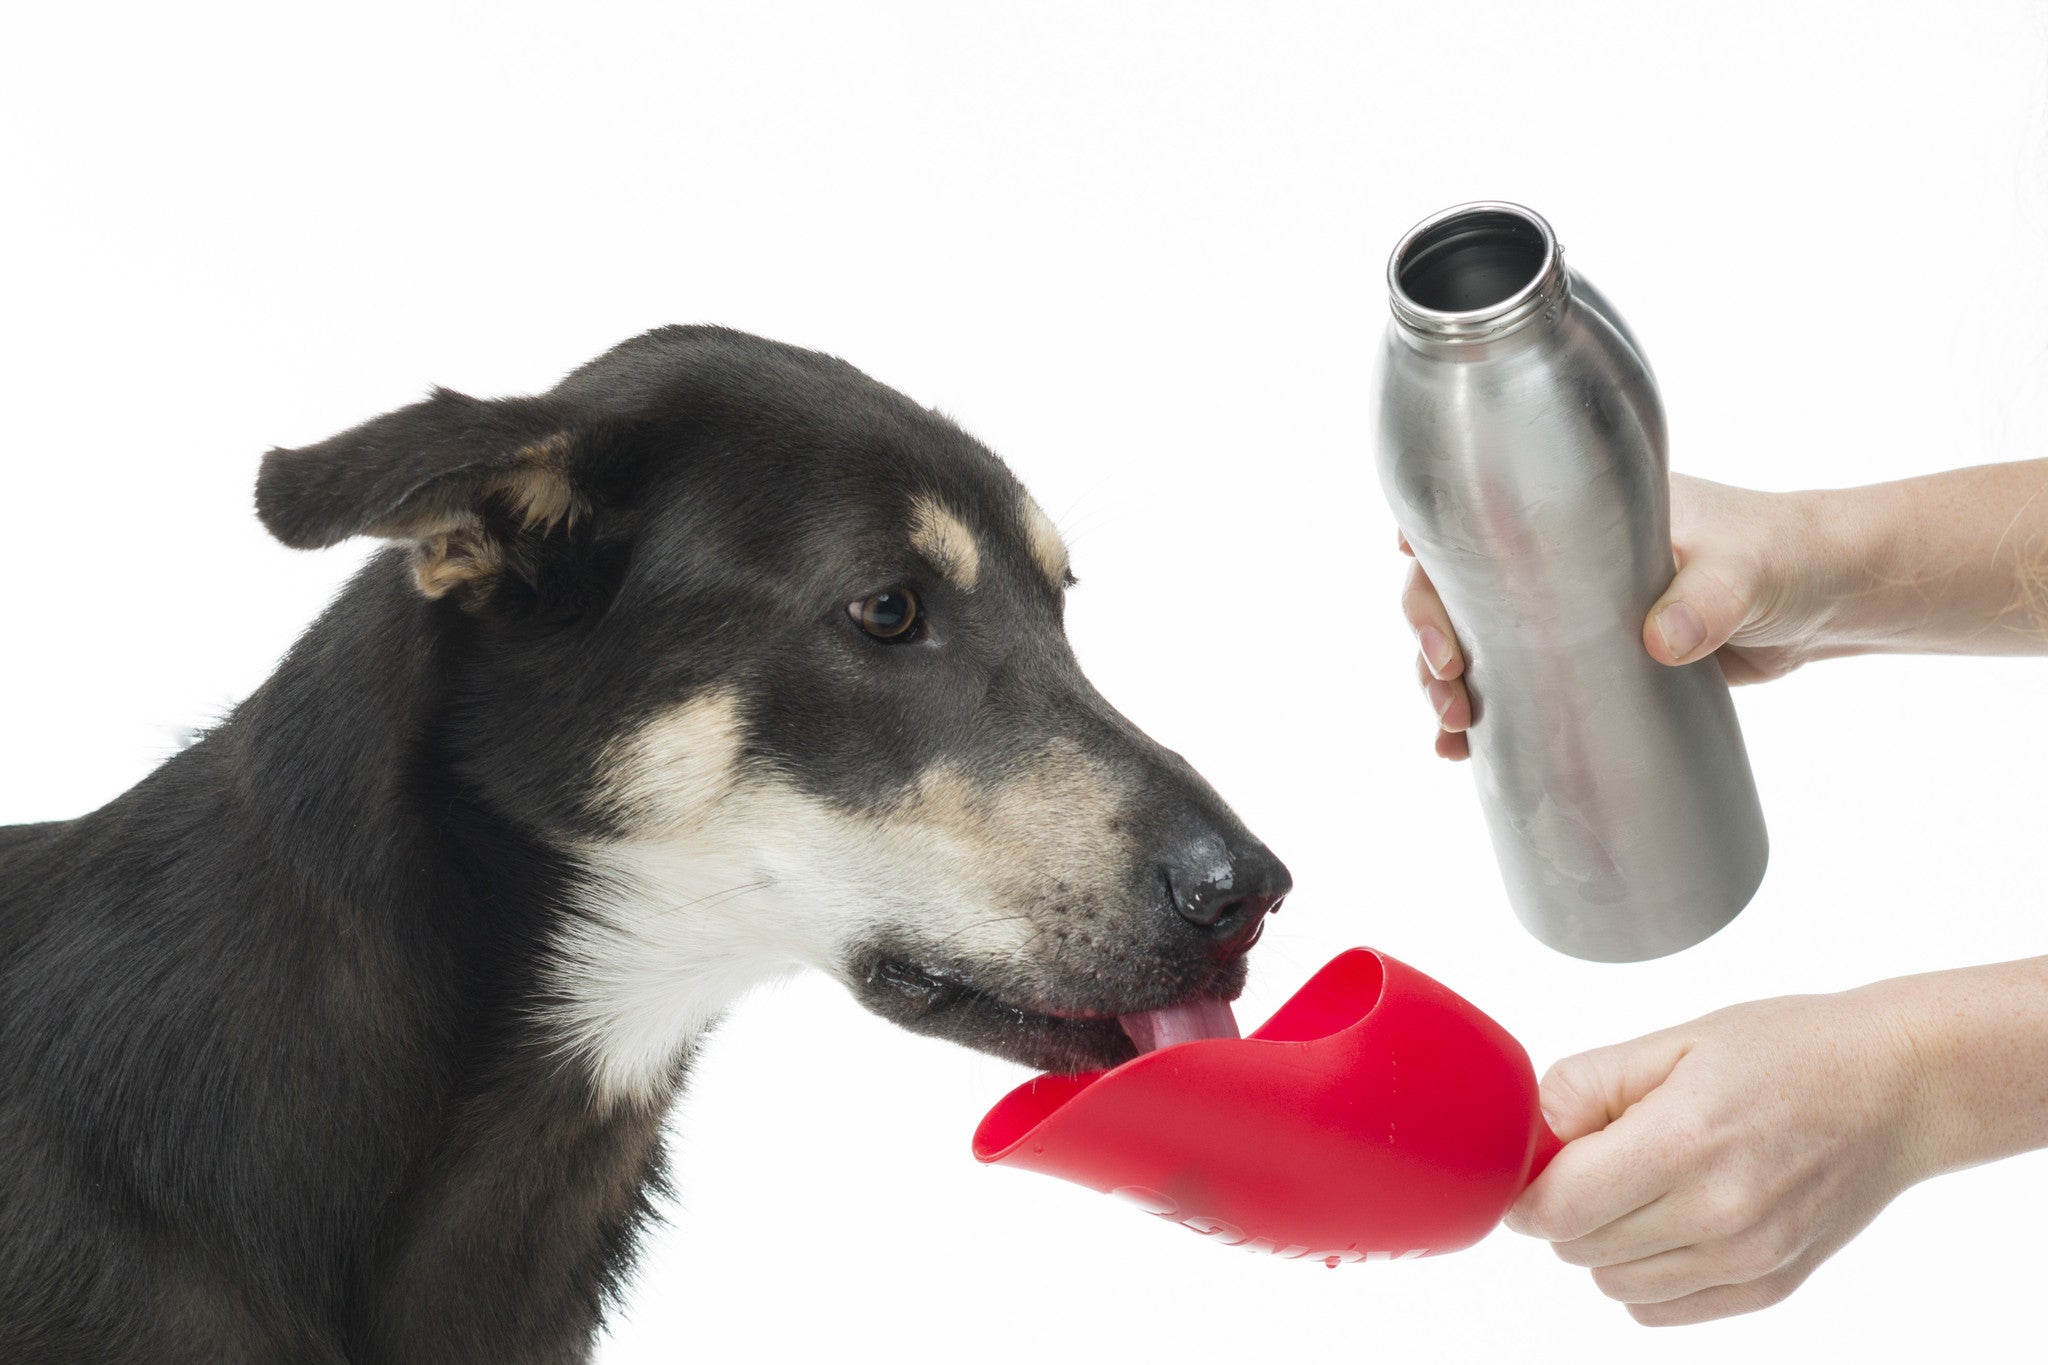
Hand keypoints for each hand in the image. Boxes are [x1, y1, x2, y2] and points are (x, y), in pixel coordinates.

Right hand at [1400, 475, 1834, 759]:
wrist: (1828, 600)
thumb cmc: (1786, 555)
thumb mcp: (1748, 570)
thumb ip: (1707, 599)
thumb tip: (1661, 641)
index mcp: (1580, 511)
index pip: (1482, 509)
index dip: (1432, 535)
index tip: (1411, 566)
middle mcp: (1559, 559)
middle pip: (1460, 587)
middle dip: (1431, 632)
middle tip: (1447, 680)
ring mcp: (1568, 614)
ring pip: (1479, 643)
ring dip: (1446, 684)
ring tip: (1453, 730)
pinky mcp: (1591, 664)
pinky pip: (1520, 687)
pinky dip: (1488, 720)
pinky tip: (1465, 755)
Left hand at [1505, 989, 1928, 1324]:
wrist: (1895, 1089)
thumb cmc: (1787, 1052)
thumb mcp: (1673, 1042)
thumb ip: (1587, 1086)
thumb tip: (1536, 1131)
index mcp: (1683, 1144)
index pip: (1559, 1208)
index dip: (1527, 1190)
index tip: (1534, 1165)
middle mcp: (1718, 1215)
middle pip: (1579, 1249)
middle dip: (1566, 1208)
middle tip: (1595, 1160)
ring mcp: (1747, 1260)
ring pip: (1615, 1286)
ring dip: (1604, 1244)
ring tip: (1640, 1188)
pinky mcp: (1769, 1288)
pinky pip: (1663, 1311)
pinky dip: (1647, 1277)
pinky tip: (1669, 1223)